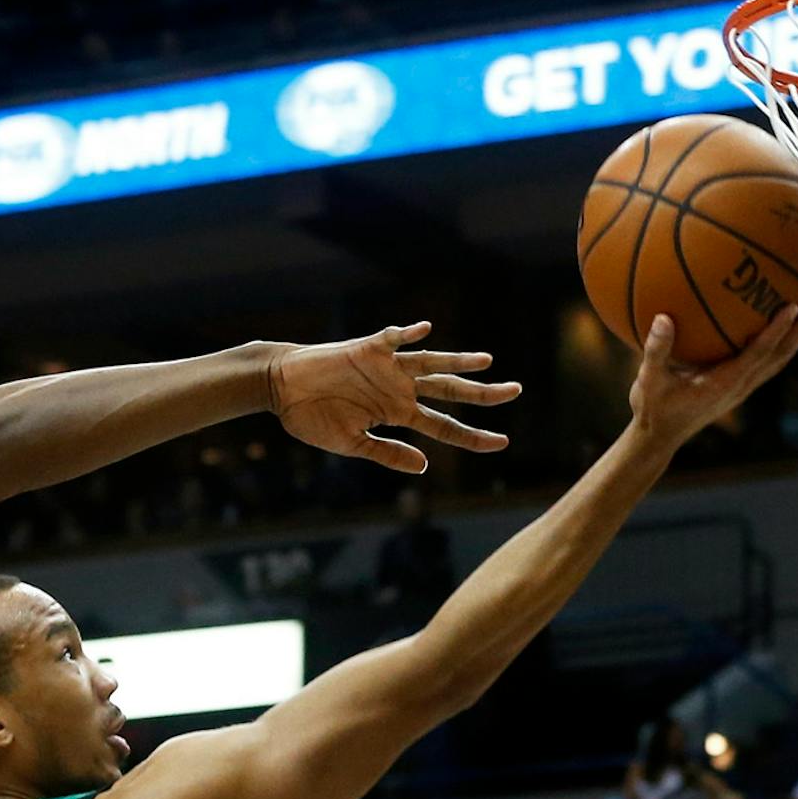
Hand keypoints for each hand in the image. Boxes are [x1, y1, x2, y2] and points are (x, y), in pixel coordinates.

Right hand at [267, 322, 517, 473]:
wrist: (281, 387)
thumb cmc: (312, 417)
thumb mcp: (351, 445)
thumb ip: (387, 453)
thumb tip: (423, 467)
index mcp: (397, 413)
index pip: (444, 426)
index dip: (472, 436)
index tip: (501, 443)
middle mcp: (399, 389)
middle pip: (450, 391)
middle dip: (483, 393)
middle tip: (516, 392)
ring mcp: (387, 368)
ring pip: (431, 364)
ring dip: (457, 362)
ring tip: (486, 362)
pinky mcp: (367, 349)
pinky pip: (393, 339)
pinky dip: (407, 335)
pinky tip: (423, 331)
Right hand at [627, 301, 797, 450]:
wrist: (659, 437)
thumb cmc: (653, 409)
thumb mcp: (648, 380)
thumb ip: (657, 350)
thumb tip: (663, 317)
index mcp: (722, 384)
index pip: (757, 354)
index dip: (776, 331)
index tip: (791, 307)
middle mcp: (739, 386)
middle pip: (779, 356)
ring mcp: (742, 389)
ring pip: (778, 360)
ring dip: (797, 336)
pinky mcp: (738, 388)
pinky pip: (766, 362)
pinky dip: (779, 343)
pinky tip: (780, 326)